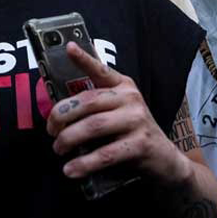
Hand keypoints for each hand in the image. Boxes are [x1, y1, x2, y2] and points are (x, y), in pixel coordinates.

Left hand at [46, 42, 191, 186]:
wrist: (166, 160)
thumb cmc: (132, 134)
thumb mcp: (118, 113)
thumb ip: (95, 107)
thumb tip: (58, 113)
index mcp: (123, 86)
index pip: (101, 70)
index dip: (84, 59)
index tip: (68, 48)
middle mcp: (131, 98)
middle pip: (88, 101)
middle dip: (62, 116)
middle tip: (51, 130)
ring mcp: (137, 120)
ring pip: (93, 126)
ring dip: (69, 139)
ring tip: (58, 149)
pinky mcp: (140, 145)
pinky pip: (105, 153)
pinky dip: (84, 163)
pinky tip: (71, 170)